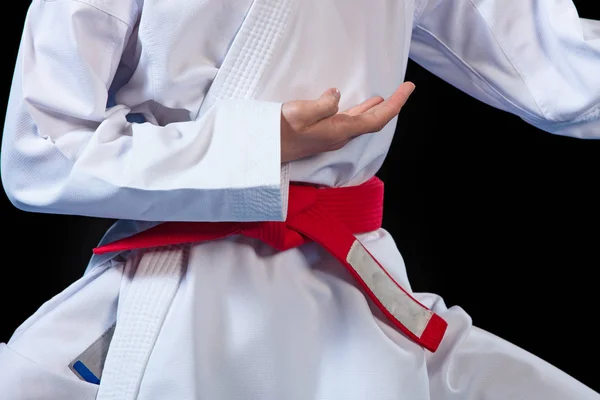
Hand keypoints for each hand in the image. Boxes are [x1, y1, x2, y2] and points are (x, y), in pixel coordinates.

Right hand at [280, 82, 414, 162]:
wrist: (265, 149)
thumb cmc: (281, 131)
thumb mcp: (303, 112)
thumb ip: (324, 104)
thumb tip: (337, 96)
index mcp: (340, 130)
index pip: (377, 118)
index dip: (396, 104)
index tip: (408, 88)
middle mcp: (340, 136)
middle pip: (372, 121)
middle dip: (390, 105)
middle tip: (403, 89)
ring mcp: (331, 137)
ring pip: (359, 122)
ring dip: (373, 109)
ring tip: (382, 98)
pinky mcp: (322, 135)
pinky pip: (347, 122)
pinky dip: (357, 111)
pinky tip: (349, 104)